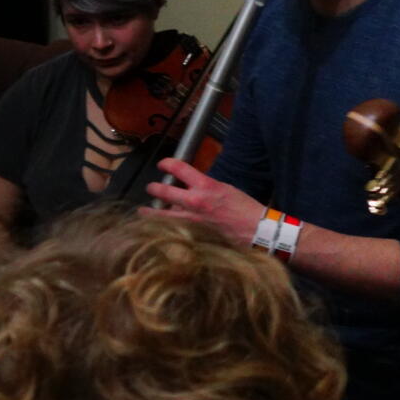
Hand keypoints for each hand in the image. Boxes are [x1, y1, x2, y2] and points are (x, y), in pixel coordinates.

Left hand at [145, 158, 264, 244]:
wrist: (257, 230)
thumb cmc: (245, 209)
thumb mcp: (224, 189)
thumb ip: (204, 187)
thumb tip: (189, 188)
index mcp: (205, 186)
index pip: (178, 168)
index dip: (166, 164)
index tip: (162, 164)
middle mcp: (195, 202)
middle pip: (162, 191)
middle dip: (154, 188)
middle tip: (151, 188)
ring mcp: (191, 220)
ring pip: (160, 215)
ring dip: (149, 212)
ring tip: (143, 212)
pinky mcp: (192, 235)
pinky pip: (172, 230)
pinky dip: (163, 228)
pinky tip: (157, 229)